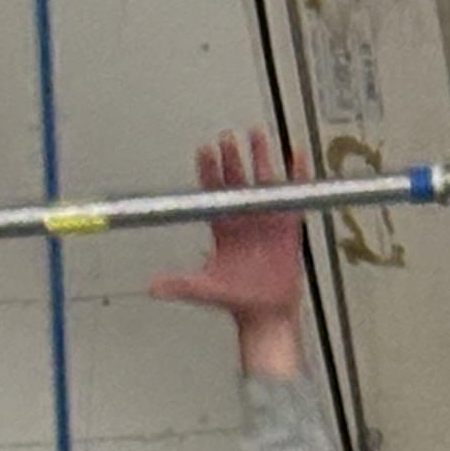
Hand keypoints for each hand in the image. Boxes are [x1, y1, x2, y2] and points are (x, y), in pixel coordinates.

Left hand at [151, 129, 304, 377]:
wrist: (267, 315)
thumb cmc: (237, 301)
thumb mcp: (206, 290)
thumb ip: (181, 285)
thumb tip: (153, 287)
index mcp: (223, 228)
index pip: (213, 192)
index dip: (209, 170)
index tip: (205, 150)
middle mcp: (243, 219)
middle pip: (237, 180)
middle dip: (232, 157)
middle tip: (228, 136)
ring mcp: (266, 220)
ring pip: (262, 182)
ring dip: (260, 158)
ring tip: (257, 134)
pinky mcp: (288, 227)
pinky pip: (292, 196)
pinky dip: (296, 176)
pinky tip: (295, 156)